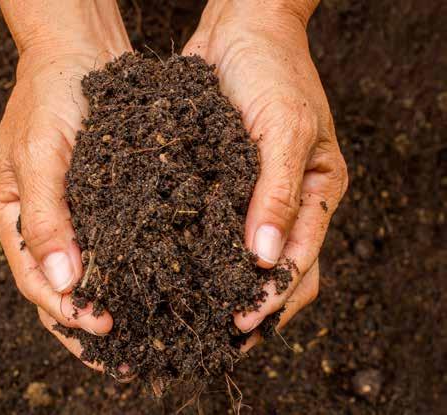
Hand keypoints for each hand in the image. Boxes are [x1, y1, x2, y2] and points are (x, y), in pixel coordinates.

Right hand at [0, 0, 131, 369]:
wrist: (79, 50)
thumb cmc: (50, 95)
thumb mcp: (39, 154)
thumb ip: (45, 220)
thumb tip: (63, 284)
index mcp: (14, 218)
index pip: (36, 282)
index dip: (68, 312)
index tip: (104, 329)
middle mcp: (44, 224)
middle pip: (62, 291)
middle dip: (88, 327)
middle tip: (123, 359)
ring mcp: (74, 214)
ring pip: (90, 275)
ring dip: (112, 306)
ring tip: (142, 338)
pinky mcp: (103, 200)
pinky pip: (114, 246)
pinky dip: (130, 271)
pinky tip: (155, 288)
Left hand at [183, 0, 347, 347]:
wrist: (242, 28)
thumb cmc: (275, 70)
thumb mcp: (286, 128)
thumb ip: (281, 193)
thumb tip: (269, 257)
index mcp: (317, 193)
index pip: (302, 263)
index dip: (274, 299)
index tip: (239, 326)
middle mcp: (286, 202)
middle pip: (276, 273)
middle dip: (250, 309)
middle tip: (212, 339)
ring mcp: (252, 195)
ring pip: (242, 258)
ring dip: (223, 289)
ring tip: (191, 320)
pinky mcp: (220, 183)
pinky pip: (212, 228)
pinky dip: (199, 254)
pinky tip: (173, 271)